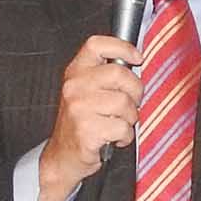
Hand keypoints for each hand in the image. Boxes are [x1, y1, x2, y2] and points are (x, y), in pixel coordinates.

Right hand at [37, 35, 141, 200]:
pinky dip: (125, 136)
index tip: (137, 59)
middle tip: (131, 104)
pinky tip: (114, 138)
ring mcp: (79, 108)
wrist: (62, 156)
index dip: (122, 47)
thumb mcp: (86, 91)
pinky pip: (122, 127)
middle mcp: (74, 86)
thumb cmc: (81, 123)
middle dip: (135, 91)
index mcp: (75, 72)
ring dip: (130, 118)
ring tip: (118, 124)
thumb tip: (136, 63)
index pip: (97, 45)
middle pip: (120, 74)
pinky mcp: (86, 130)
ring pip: (124, 103)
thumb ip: (105, 75)